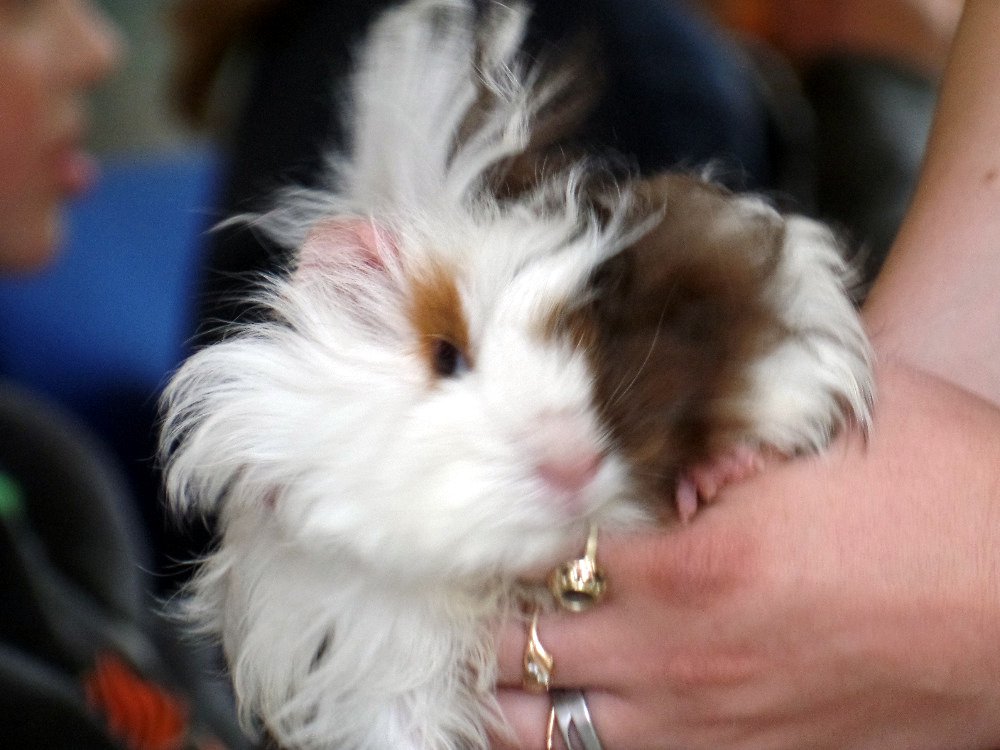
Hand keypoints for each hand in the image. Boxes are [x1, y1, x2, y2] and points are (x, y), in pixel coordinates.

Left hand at [493, 360, 999, 748]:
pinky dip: (577, 745)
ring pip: (559, 738)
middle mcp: (680, 661)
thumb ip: (721, 413)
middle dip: (488, 621)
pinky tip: (564, 724)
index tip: (475, 521)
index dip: (499, 538)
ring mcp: (711, 729)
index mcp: (689, 568)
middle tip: (467, 593)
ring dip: (513, 702)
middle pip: (529, 653)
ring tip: (491, 671)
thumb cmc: (947, 504)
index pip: (543, 556)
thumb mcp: (830, 422)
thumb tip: (648, 410)